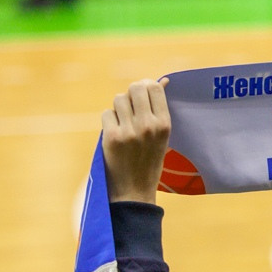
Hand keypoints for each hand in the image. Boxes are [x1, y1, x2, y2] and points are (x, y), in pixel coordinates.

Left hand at [102, 79, 171, 203]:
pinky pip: (107, 114)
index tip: (143, 93)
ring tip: (123, 121)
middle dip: (131, 93)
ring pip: (118, 99)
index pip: (154, 88)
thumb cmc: (149, 161)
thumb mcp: (162, 136)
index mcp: (164, 124)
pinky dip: (109, 120)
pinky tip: (115, 132)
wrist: (134, 190)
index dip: (146, 85)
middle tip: (130, 104)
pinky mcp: (111, 137)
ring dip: (119, 107)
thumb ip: (159, 110)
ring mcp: (129, 131)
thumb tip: (161, 80)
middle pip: (135, 88)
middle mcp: (148, 125)